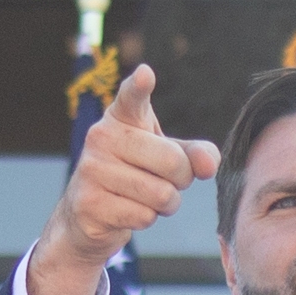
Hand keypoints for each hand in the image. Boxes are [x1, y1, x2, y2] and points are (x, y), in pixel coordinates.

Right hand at [27, 64, 217, 294]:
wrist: (87, 212)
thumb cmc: (136, 173)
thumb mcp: (168, 156)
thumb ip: (196, 154)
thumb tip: (208, 165)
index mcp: (123, 116)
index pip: (132, 97)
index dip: (140, 87)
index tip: (146, 75)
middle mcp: (102, 136)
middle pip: (173, 161)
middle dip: (181, 180)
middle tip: (164, 180)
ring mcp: (92, 169)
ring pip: (162, 194)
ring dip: (165, 204)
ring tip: (145, 196)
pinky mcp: (89, 203)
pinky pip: (144, 216)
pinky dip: (146, 219)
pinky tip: (128, 210)